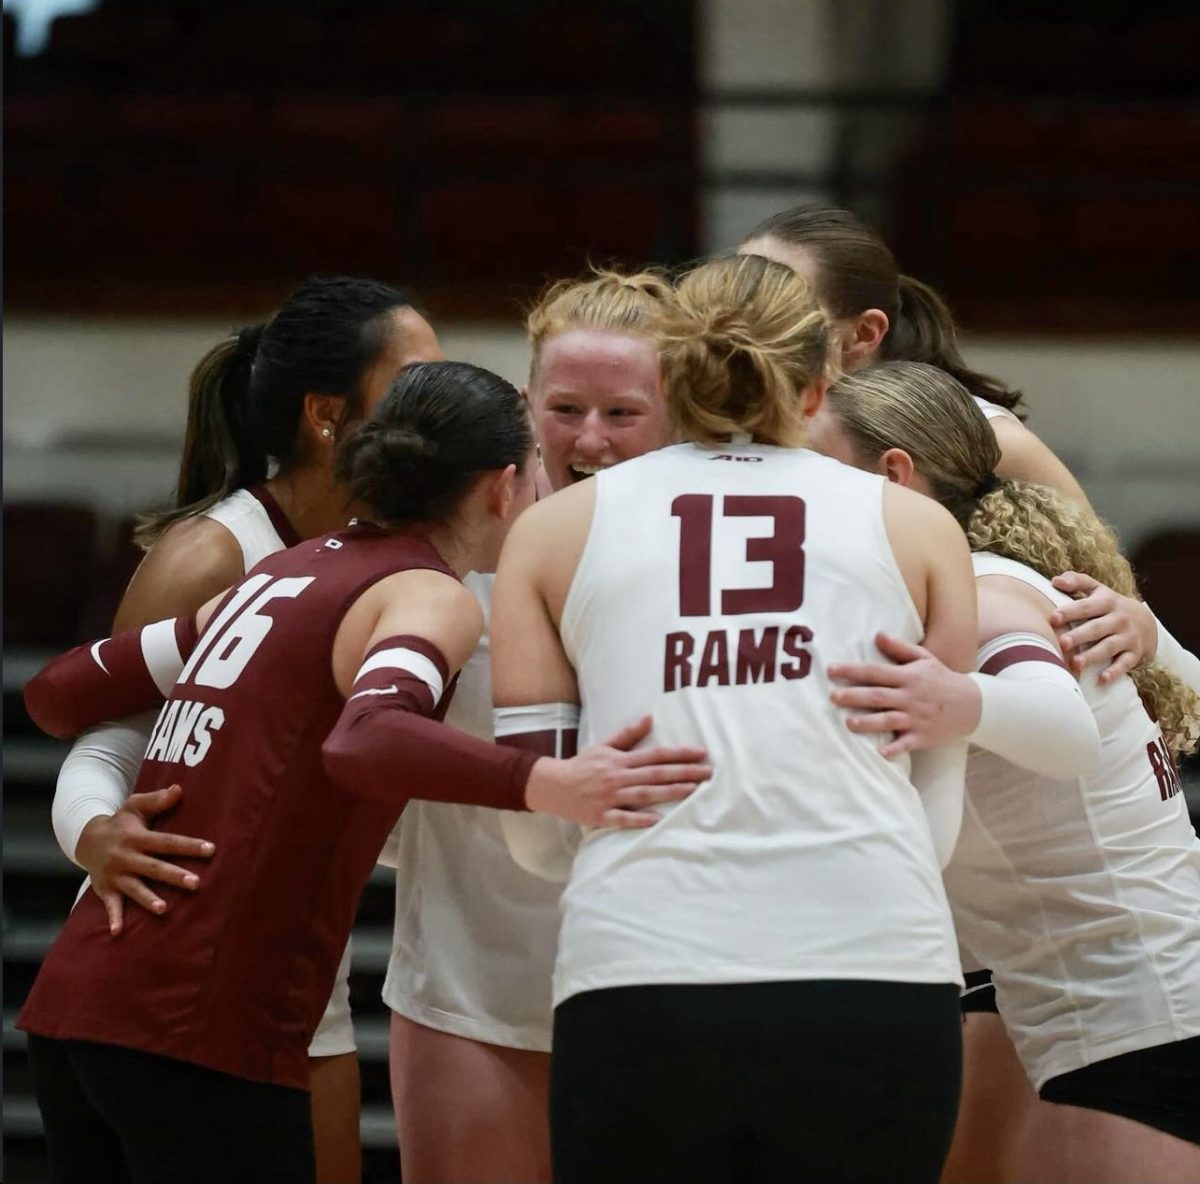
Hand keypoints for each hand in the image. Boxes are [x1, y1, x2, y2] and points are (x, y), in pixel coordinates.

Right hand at [75, 784, 214, 934]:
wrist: (86, 839)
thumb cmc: (121, 822)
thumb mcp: (135, 806)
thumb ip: (157, 800)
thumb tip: (179, 789)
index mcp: (137, 837)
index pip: (167, 842)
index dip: (189, 845)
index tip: (211, 850)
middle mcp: (126, 857)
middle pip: (154, 868)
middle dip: (174, 876)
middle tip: (196, 883)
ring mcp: (116, 875)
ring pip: (135, 888)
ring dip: (148, 899)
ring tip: (164, 909)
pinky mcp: (105, 889)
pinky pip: (110, 905)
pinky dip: (113, 918)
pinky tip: (118, 932)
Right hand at [524, 715, 710, 827]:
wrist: (553, 785)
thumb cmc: (582, 765)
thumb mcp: (604, 745)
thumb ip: (628, 734)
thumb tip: (650, 717)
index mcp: (620, 760)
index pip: (655, 755)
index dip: (679, 754)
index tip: (701, 753)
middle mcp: (618, 776)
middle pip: (656, 774)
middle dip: (684, 772)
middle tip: (708, 773)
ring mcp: (610, 797)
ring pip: (644, 794)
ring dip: (669, 792)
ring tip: (692, 790)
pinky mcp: (601, 815)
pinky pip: (622, 818)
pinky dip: (639, 818)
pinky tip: (658, 819)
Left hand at [828, 632, 980, 757]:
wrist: (973, 704)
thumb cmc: (942, 679)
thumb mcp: (924, 659)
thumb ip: (899, 648)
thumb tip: (876, 634)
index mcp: (909, 676)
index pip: (876, 672)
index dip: (852, 671)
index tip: (831, 670)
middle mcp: (911, 697)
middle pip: (878, 696)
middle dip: (854, 696)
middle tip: (832, 697)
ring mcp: (917, 718)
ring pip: (889, 720)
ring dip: (868, 723)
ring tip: (848, 723)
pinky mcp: (923, 736)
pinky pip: (906, 743)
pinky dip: (894, 749)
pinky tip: (879, 753)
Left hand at [1050, 572, 1156, 683]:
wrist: (1147, 622)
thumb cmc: (1110, 606)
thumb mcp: (1098, 590)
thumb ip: (1078, 581)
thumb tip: (1055, 580)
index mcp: (1107, 602)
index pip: (1086, 606)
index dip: (1070, 612)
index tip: (1053, 618)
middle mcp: (1118, 619)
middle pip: (1097, 628)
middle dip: (1080, 636)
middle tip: (1062, 643)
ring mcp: (1128, 637)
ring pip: (1109, 647)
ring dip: (1093, 655)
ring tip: (1075, 663)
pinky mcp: (1135, 653)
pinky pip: (1125, 664)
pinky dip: (1115, 672)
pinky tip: (1102, 680)